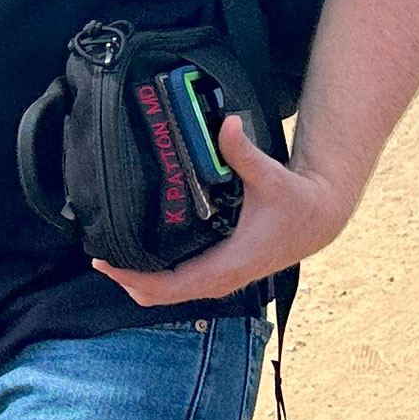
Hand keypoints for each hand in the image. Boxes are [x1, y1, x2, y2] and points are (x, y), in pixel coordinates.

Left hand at [95, 116, 354, 307]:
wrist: (318, 219)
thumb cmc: (295, 202)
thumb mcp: (271, 176)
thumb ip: (244, 152)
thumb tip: (228, 124)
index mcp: (228, 264)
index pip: (171, 285)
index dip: (134, 277)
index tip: (105, 262)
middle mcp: (221, 279)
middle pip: (162, 295)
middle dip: (129, 280)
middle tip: (99, 256)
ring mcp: (221, 280)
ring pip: (170, 294)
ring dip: (140, 280)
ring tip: (112, 257)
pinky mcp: (221, 273)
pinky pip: (180, 285)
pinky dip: (157, 277)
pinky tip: (141, 255)